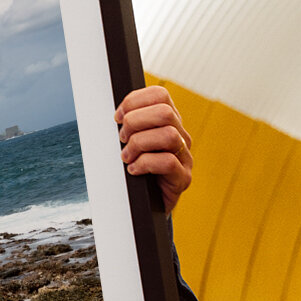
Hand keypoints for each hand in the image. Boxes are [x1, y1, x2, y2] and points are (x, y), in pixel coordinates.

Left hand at [115, 85, 192, 213]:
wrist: (144, 204)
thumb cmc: (135, 169)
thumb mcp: (129, 142)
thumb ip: (128, 125)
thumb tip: (116, 114)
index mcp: (168, 122)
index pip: (160, 95)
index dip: (134, 101)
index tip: (117, 117)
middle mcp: (181, 136)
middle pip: (165, 112)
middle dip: (135, 122)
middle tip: (122, 139)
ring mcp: (185, 157)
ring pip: (168, 135)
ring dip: (139, 144)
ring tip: (127, 157)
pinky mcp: (183, 178)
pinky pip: (168, 162)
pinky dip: (144, 164)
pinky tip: (134, 170)